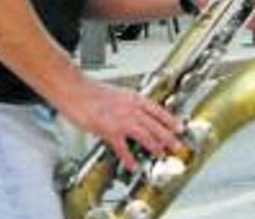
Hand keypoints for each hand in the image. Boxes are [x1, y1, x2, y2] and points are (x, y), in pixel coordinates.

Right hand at [64, 80, 181, 171]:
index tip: (180, 128)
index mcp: (135, 98)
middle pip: (156, 125)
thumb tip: (136, 112)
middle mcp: (132, 108)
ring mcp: (122, 120)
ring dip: (155, 147)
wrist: (74, 90)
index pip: (159, 111)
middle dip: (169, 137)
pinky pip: (122, 147)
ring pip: (145, 135)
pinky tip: (133, 165)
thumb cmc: (91, 91)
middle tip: (177, 145)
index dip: (171, 121)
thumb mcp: (118, 94)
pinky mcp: (109, 130)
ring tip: (161, 155)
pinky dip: (129, 158)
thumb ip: (129, 104)